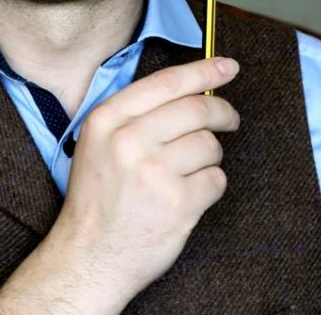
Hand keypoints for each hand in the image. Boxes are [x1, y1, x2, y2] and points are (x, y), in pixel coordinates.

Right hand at [49, 57, 239, 308]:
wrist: (90, 254)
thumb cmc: (99, 194)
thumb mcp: (99, 140)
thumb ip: (136, 112)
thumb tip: (192, 87)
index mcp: (107, 118)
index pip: (167, 83)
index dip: (203, 71)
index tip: (227, 66)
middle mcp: (128, 140)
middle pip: (196, 109)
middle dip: (222, 112)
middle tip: (230, 119)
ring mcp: (153, 173)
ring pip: (209, 144)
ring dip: (210, 156)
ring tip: (190, 170)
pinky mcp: (176, 204)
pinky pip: (215, 179)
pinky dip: (210, 185)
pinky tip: (189, 194)